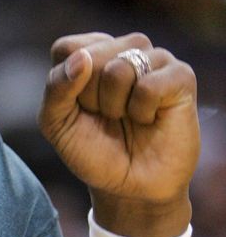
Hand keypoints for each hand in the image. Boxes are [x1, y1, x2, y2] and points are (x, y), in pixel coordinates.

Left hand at [38, 33, 199, 236]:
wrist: (130, 188)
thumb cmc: (93, 151)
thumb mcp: (56, 124)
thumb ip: (56, 87)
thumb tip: (81, 58)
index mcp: (89, 54)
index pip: (68, 48)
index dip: (66, 85)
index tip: (79, 108)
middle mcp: (122, 49)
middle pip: (92, 56)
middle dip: (91, 98)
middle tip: (107, 117)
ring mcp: (154, 59)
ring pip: (120, 68)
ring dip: (116, 105)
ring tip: (127, 117)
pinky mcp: (180, 76)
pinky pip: (149, 85)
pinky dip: (142, 111)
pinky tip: (149, 118)